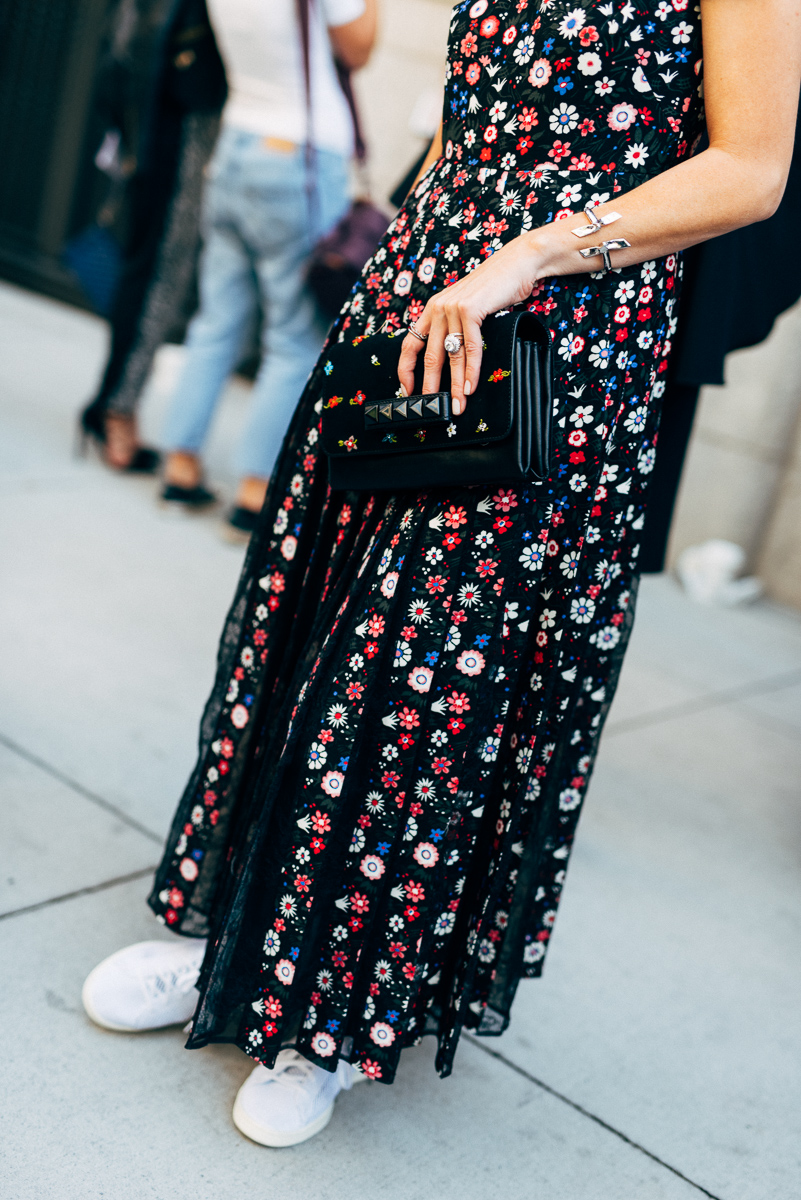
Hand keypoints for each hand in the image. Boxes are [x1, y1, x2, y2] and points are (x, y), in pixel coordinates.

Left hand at [397, 231, 542, 414]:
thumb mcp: (466, 309)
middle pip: (430, 356)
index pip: (410, 344)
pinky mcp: (470, 310)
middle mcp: (438, 308)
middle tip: (433, 408)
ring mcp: (453, 308)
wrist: (516, 264)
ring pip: (451, 356)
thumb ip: (454, 329)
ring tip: (457, 405)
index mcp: (432, 310)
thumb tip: (450, 362)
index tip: (408, 391)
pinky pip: (470, 348)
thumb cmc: (493, 290)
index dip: (406, 370)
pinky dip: (471, 370)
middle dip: (431, 386)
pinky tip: (470, 386)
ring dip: (455, 385)